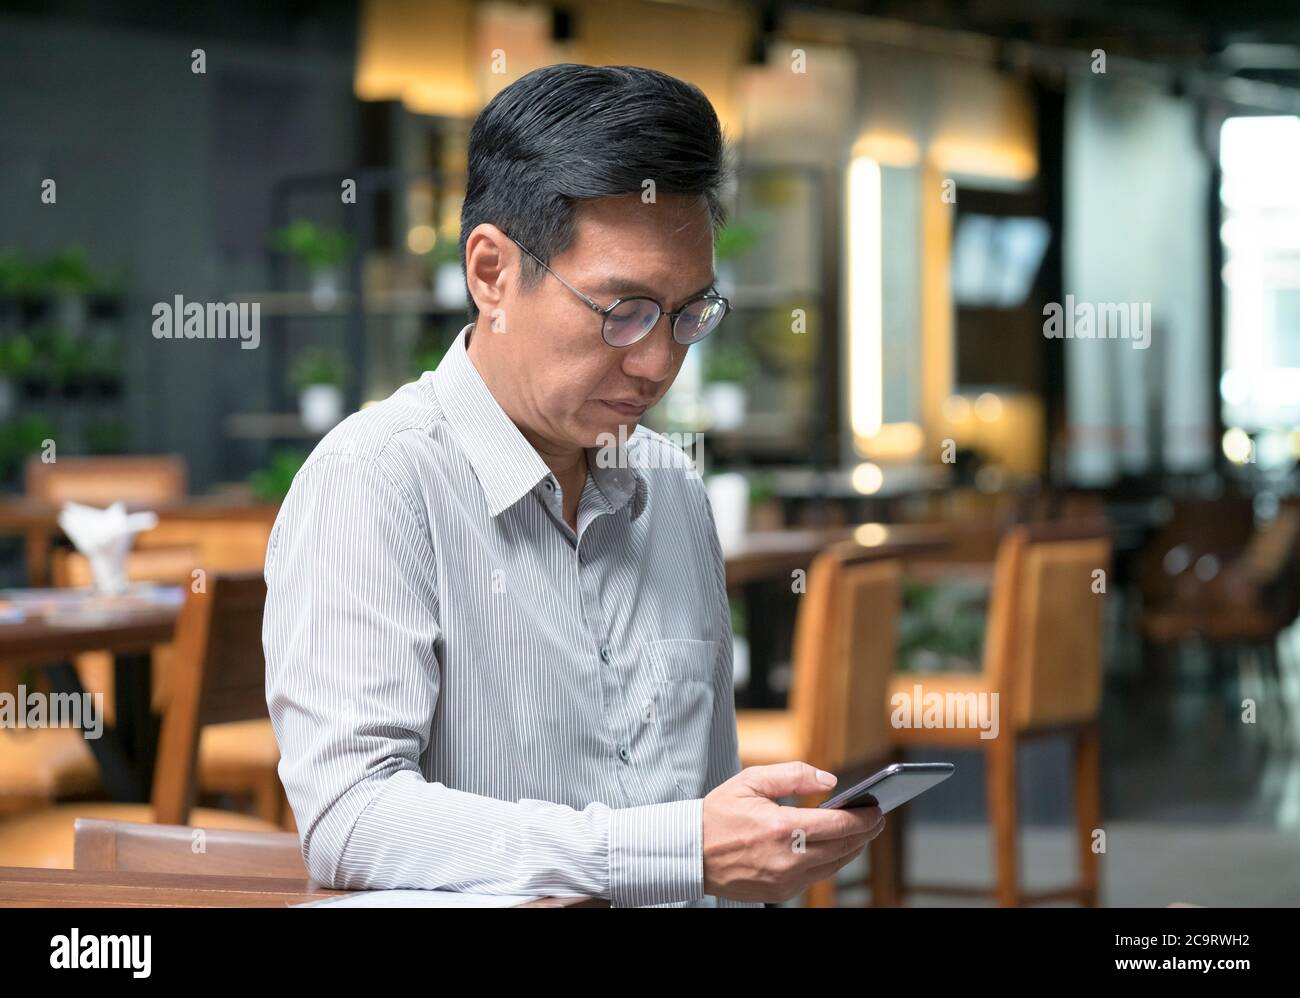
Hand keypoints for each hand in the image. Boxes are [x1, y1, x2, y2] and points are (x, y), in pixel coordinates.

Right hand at [702, 761, 883, 903]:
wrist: (691, 852)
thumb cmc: (720, 813)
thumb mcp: (752, 780)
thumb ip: (794, 774)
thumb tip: (830, 781)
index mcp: (783, 828)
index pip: (840, 826)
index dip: (864, 818)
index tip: (877, 809)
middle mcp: (788, 859)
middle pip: (843, 848)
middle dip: (865, 833)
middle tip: (875, 819)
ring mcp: (785, 880)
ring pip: (834, 866)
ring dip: (851, 848)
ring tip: (858, 832)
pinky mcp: (780, 893)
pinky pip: (816, 878)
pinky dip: (830, 862)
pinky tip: (833, 847)